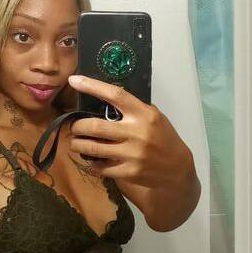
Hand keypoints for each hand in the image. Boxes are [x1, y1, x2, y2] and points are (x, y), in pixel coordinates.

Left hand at [66, 74, 191, 189]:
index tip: (74, 80)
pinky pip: (101, 167)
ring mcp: (132, 154)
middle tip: (74, 127)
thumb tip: (105, 98)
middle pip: (94, 126)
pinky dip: (92, 162)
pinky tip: (92, 159)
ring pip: (93, 148)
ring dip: (78, 145)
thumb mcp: (155, 118)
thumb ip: (134, 109)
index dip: (92, 86)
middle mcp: (137, 132)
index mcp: (144, 114)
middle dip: (77, 126)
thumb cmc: (164, 138)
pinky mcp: (129, 172)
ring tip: (76, 143)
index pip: (115, 95)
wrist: (178, 169)